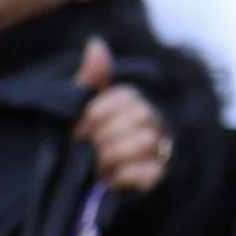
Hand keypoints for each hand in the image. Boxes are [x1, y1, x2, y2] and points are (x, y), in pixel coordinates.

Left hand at [72, 38, 173, 193]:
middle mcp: (153, 124)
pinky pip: (148, 170)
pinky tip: (109, 179)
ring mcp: (159, 151)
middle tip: (86, 148)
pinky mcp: (159, 177)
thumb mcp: (78, 112)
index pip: (128, 95)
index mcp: (133, 106)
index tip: (80, 126)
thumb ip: (90, 80)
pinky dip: (123, 175)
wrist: (76, 192)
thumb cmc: (80, 146)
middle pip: (141, 115)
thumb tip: (96, 42)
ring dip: (112, 154)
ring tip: (96, 165)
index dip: (99, 111)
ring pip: (145, 141)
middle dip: (105, 134)